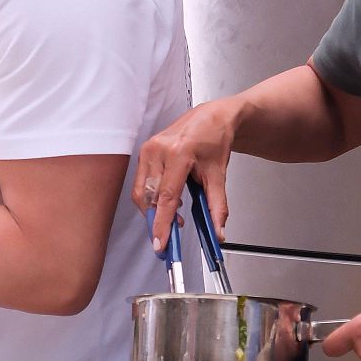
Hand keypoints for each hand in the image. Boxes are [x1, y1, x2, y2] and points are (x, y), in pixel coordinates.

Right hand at [131, 99, 236, 250]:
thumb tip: (217, 231)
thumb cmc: (215, 138)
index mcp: (178, 153)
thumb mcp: (219, 174)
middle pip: (149, 197)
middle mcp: (158, 149)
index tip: (160, 243)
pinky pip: (141, 181)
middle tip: (169, 236)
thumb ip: (218, 206)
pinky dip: (150, 196)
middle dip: (156, 220)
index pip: (166, 197)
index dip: (162, 224)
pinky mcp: (145, 150)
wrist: (212, 117)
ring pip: (141, 191)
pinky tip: (166, 201)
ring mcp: (149, 148)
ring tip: (172, 217)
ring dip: (152, 209)